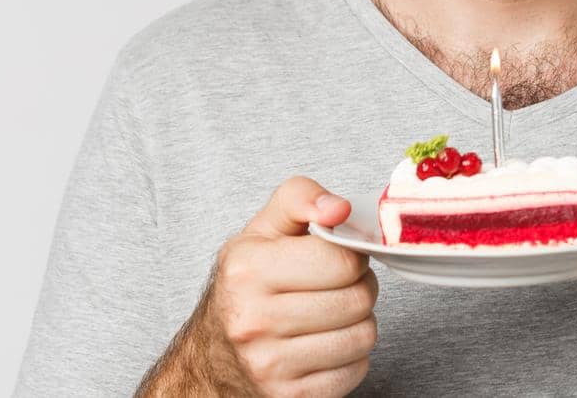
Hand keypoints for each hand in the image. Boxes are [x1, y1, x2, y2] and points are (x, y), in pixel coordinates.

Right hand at [167, 176, 377, 397]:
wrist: (214, 353)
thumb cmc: (248, 283)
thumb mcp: (264, 229)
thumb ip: (301, 199)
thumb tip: (340, 209)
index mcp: (247, 271)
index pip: (341, 261)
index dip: (352, 254)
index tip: (339, 256)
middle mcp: (253, 320)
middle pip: (356, 299)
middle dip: (359, 286)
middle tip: (340, 284)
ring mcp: (269, 365)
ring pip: (362, 336)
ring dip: (359, 322)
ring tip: (334, 312)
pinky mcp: (288, 397)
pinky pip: (355, 371)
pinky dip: (351, 356)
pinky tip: (327, 342)